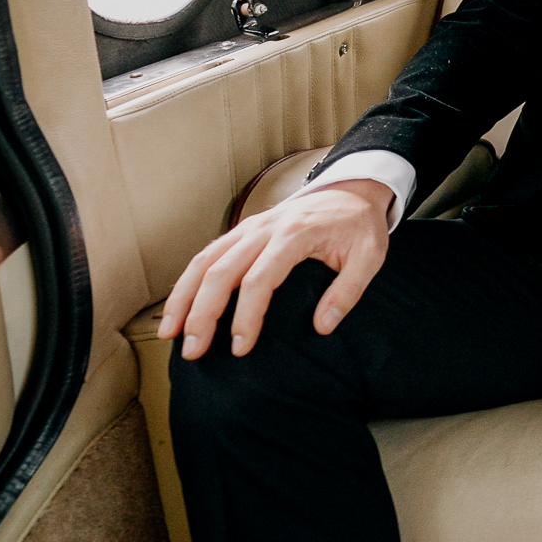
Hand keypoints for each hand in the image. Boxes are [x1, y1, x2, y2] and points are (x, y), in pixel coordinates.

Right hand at [157, 179, 391, 359]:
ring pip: (204, 261)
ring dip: (183, 298)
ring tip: (170, 334)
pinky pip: (207, 254)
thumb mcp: (370, 255)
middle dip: (202, 314)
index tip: (240, 347)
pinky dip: (188, 281)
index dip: (246, 316)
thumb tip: (321, 327)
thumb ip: (348, 290)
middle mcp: (264, 228)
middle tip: (193, 351)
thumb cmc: (360, 226)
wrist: (354, 189)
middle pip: (221, 271)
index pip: (259, 279)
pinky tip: (179, 307)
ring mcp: (249, 227)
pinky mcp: (243, 230)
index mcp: (295, 234)